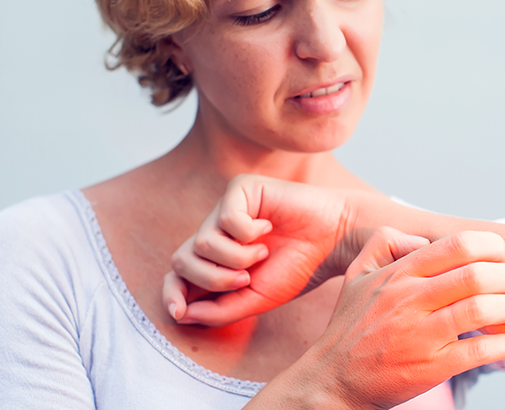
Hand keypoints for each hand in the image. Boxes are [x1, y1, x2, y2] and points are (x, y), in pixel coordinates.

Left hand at [163, 174, 360, 326]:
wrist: (333, 240)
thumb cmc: (298, 267)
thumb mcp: (257, 300)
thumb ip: (220, 310)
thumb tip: (182, 314)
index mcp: (217, 262)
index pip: (176, 275)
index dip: (170, 293)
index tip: (179, 311)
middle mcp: (216, 234)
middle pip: (182, 260)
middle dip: (211, 279)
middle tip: (245, 280)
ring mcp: (225, 210)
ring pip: (201, 243)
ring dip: (235, 258)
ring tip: (263, 253)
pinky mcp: (239, 189)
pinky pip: (226, 219)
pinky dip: (249, 233)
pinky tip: (268, 227)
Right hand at [292, 227, 504, 408]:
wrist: (333, 378)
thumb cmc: (351, 325)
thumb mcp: (357, 274)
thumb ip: (385, 243)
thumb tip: (424, 240)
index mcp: (399, 273)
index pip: (458, 246)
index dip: (492, 246)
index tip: (503, 257)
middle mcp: (409, 300)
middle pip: (476, 276)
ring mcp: (419, 335)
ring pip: (481, 311)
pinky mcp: (429, 368)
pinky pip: (477, 352)